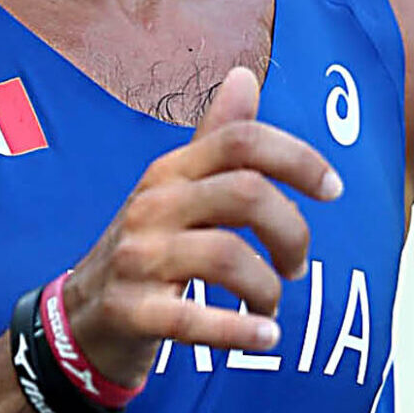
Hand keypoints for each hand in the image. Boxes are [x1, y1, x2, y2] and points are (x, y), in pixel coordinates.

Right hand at [61, 67, 343, 390]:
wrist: (80, 318)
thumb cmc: (146, 251)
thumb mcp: (175, 192)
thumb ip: (215, 141)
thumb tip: (245, 76)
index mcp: (171, 172)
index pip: (242, 140)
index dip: (299, 159)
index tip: (333, 190)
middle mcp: (153, 206)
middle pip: (246, 194)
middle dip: (292, 232)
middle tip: (297, 266)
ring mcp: (137, 258)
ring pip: (226, 256)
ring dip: (267, 288)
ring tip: (269, 306)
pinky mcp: (130, 310)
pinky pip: (193, 318)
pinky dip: (239, 332)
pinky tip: (265, 336)